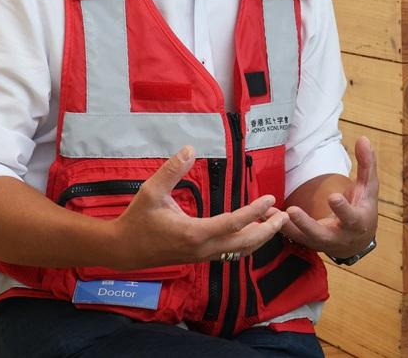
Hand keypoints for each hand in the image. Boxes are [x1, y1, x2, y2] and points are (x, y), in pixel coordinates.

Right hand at [109, 145, 287, 269]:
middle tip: (284, 215)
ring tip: (274, 221)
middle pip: (245, 243)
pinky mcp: (200, 258)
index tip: (271, 199)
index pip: (234, 223)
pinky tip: (253, 231)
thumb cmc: (137, 219)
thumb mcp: (151, 191)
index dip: (255, 211)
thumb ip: (171, 170)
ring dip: (259, 238)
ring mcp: (202, 256)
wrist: (122, 250)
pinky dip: (247, 244)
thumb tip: (190, 149)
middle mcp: (203, 249)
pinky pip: (230, 253)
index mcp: (194, 233)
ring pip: (239, 252)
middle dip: (268, 230)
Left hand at [281, 137, 378, 258]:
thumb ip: (367, 164)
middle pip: (320, 233)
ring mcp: (321, 242)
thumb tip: (364, 138)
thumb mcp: (369, 188)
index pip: (350, 216)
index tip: (333, 197)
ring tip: (270, 213)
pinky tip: (266, 216)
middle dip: (306, 224)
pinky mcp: (308, 243)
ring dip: (286, 226)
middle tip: (292, 211)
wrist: (357, 241)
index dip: (342, 208)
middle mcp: (338, 237)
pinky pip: (293, 237)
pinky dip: (280, 227)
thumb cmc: (364, 209)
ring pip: (302, 237)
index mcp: (356, 223)